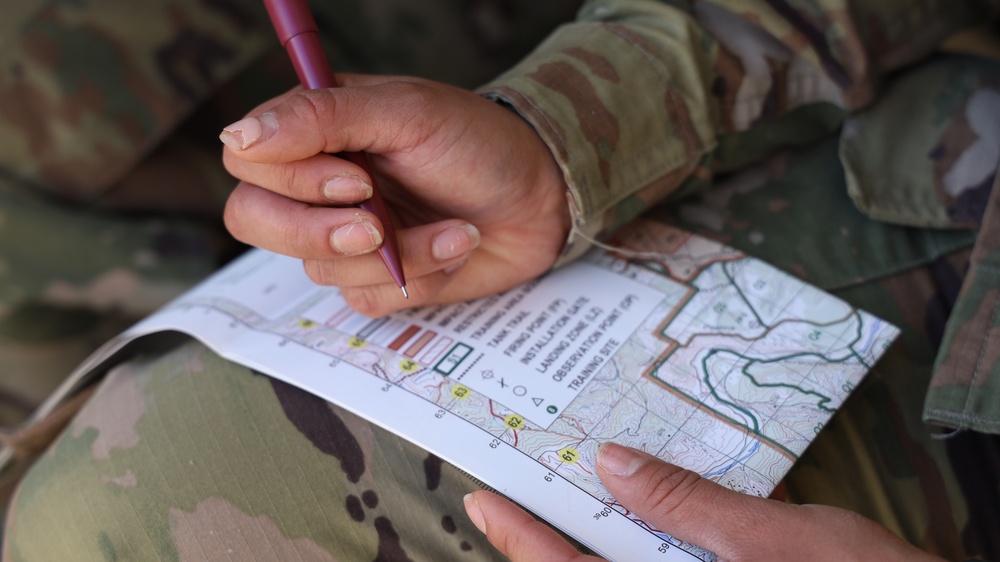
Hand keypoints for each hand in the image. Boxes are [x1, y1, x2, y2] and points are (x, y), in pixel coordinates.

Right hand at [220, 75, 570, 316]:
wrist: (542, 199)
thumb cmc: (479, 143)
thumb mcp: (406, 113)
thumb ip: (321, 117)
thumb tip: (237, 138)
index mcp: (315, 131)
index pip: (248, 164)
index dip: (292, 182)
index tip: (357, 181)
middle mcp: (319, 184)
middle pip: (257, 222)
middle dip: (323, 233)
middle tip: (380, 226)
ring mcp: (345, 235)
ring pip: (319, 268)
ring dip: (399, 253)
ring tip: (453, 225)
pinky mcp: (377, 278)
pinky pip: (366, 298)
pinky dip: (420, 275)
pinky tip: (455, 245)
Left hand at [463, 442, 945, 561]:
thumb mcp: (775, 538)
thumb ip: (688, 504)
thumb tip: (614, 464)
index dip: (522, 539)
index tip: (483, 500)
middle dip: (539, 549)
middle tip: (504, 505)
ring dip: (580, 550)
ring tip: (555, 509)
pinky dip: (628, 552)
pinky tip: (632, 525)